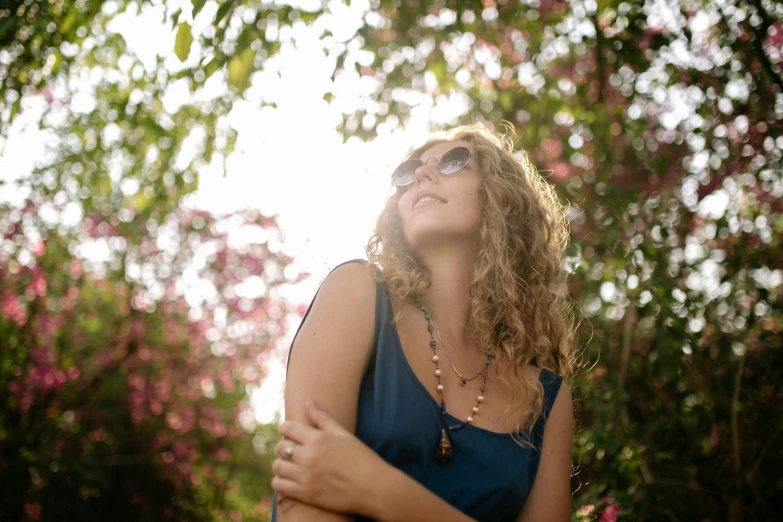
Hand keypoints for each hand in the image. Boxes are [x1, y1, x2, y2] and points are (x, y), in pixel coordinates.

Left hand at [272, 398, 381, 515]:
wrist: (374, 488)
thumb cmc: (361, 458)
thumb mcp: (343, 434)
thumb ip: (322, 417)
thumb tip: (307, 400)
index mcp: (318, 439)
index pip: (287, 428)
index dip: (285, 428)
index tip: (290, 432)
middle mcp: (309, 456)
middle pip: (280, 447)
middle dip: (284, 446)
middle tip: (293, 450)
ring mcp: (306, 476)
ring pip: (278, 467)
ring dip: (281, 464)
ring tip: (291, 465)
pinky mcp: (305, 494)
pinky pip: (279, 486)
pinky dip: (280, 482)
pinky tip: (289, 480)